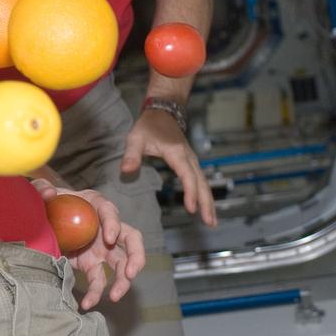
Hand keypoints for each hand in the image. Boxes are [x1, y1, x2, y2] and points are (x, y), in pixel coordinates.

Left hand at [30, 178, 144, 310]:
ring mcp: (102, 249)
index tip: (110, 237)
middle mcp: (106, 228)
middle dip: (136, 256)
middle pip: (131, 240)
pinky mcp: (92, 265)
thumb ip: (42, 190)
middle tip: (131, 272)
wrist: (42, 222)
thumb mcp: (41, 194)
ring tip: (114, 296)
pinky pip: (99, 281)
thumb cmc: (47, 203)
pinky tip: (87, 304)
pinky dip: (95, 294)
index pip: (110, 212)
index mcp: (95, 206)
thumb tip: (50, 193)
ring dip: (124, 282)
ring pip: (123, 265)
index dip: (114, 224)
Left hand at [121, 108, 216, 226]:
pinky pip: (201, 180)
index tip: (191, 208)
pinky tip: (205, 207)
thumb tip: (124, 172)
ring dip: (209, 202)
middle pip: (201, 182)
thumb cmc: (148, 126)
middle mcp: (188, 157)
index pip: (187, 175)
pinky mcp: (191, 162)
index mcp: (176, 152)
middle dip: (206, 203)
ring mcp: (192, 160)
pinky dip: (205, 194)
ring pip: (204, 183)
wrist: (162, 112)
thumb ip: (131, 155)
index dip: (190, 192)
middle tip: (210, 223)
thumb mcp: (135, 138)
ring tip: (211, 221)